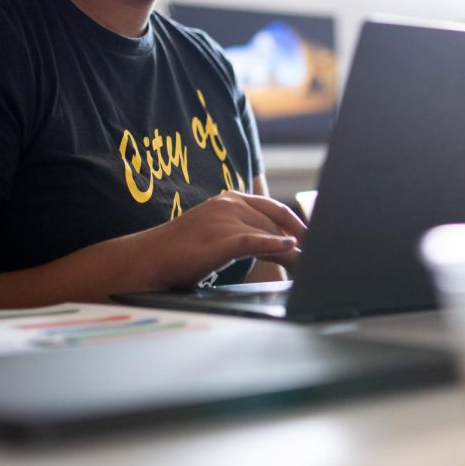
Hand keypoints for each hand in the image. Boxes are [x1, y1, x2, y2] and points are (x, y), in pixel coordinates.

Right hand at [150, 191, 305, 288]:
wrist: (146, 260)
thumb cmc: (180, 252)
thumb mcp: (216, 234)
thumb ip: (244, 233)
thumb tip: (278, 245)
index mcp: (230, 200)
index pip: (275, 210)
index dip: (298, 225)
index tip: (314, 240)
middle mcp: (229, 204)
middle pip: (277, 223)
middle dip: (300, 242)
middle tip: (318, 258)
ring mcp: (224, 220)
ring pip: (270, 233)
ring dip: (294, 251)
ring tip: (310, 265)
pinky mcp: (219, 239)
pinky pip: (254, 241)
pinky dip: (275, 245)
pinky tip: (290, 249)